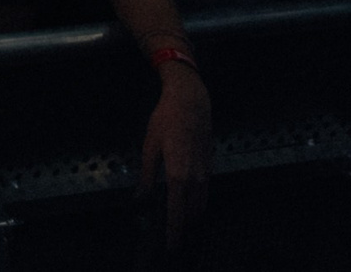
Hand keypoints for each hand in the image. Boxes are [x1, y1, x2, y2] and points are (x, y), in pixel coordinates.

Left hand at [137, 66, 211, 251]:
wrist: (191, 103)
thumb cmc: (166, 121)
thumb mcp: (150, 147)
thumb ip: (147, 175)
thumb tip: (141, 197)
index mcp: (179, 175)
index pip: (177, 212)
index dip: (174, 231)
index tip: (171, 246)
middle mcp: (196, 179)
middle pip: (192, 213)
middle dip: (182, 227)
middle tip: (170, 236)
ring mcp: (206, 174)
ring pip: (200, 205)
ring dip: (190, 216)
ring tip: (176, 222)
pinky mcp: (209, 168)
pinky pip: (205, 193)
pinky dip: (196, 203)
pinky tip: (186, 203)